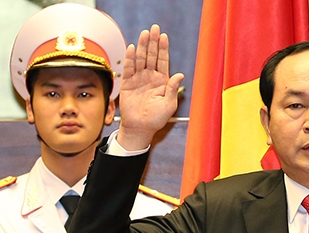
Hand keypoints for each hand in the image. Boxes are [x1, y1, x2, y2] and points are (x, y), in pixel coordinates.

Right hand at [117, 24, 184, 150]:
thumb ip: (173, 89)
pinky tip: (132, 48)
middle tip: (154, 28)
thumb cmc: (157, 118)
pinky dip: (130, 58)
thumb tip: (180, 74)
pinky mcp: (128, 83)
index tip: (164, 36)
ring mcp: (139, 79)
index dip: (163, 48)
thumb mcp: (169, 104)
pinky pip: (129, 68)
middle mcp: (150, 77)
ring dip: (142, 46)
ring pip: (140, 59)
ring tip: (144, 34)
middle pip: (151, 56)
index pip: (163, 60)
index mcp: (162, 81)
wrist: (140, 128)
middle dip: (153, 42)